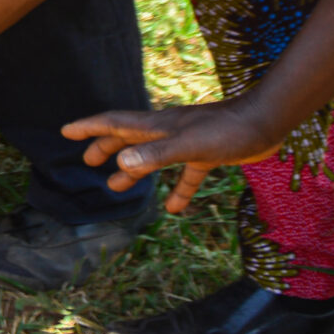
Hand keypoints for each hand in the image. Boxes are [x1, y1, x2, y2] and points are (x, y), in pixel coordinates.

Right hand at [64, 98, 284, 213]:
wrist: (267, 124)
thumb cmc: (228, 131)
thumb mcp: (189, 146)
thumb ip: (155, 155)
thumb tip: (121, 165)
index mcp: (158, 126)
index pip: (115, 123)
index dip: (89, 128)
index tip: (66, 132)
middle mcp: (168, 132)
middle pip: (128, 138)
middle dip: (105, 148)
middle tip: (87, 162)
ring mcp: (187, 143)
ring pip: (151, 157)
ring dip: (133, 171)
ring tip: (116, 188)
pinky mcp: (206, 155)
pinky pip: (185, 175)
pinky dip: (177, 190)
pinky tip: (175, 209)